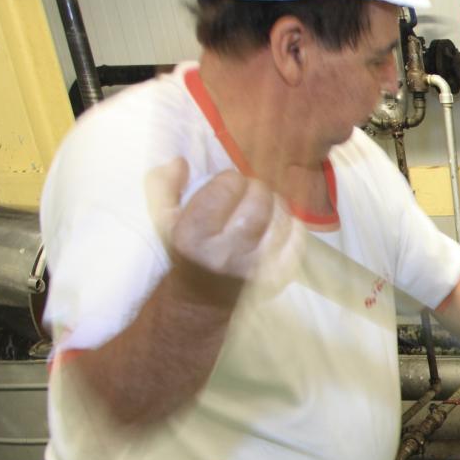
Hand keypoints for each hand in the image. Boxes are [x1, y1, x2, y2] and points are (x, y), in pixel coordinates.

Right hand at [145, 159, 300, 296]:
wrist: (201, 296)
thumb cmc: (185, 250)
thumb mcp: (163, 219)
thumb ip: (163, 185)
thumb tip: (180, 162)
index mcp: (193, 236)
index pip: (225, 189)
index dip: (229, 179)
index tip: (226, 184)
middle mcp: (224, 254)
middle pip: (257, 202)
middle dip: (255, 188)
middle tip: (248, 192)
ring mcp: (254, 268)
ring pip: (280, 219)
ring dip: (274, 204)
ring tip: (262, 206)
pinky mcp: (277, 277)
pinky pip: (296, 240)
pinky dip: (291, 224)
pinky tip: (276, 224)